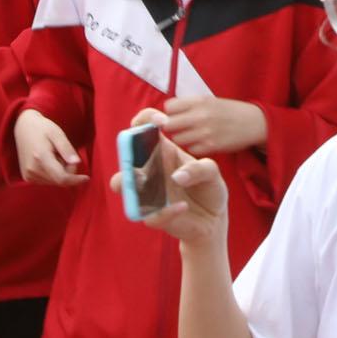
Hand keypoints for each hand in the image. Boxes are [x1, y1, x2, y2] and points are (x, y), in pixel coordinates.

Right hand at [14, 109, 84, 185]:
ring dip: (59, 172)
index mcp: (41, 158)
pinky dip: (52, 173)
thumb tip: (77, 162)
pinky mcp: (27, 177)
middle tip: (62, 153)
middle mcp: (33, 169)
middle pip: (60, 180)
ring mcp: (29, 175)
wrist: (23, 127)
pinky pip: (47, 181)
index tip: (87, 178)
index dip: (76, 180)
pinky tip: (47, 160)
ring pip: (54, 182)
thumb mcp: (57, 133)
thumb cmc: (42, 128)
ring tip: (53, 155)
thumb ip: (67, 149)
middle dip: (67, 170)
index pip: (62, 178)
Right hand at [125, 109, 232, 249]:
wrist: (214, 218)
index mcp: (163, 152)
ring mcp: (148, 194)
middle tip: (140, 151)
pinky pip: (149, 215)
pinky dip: (165, 212)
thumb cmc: (208, 188)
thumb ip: (200, 169)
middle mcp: (151, 170)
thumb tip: (177, 177)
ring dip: (127, 183)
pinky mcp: (155, 216)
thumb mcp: (212, 172)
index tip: (161, 121)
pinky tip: (183, 207)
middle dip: (125, 152)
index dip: (146, 119)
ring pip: (122, 185)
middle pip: (125, 156)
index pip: (144, 129)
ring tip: (141, 180)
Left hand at [158, 92, 268, 157]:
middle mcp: (201, 115)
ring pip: (178, 139)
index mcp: (200, 101)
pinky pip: (191, 149)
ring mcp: (205, 132)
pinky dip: (193, 147)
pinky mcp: (211, 146)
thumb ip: (188, 106)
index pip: (169, 107)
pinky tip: (201, 142)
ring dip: (182, 138)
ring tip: (192, 135)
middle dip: (172, 127)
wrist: (254, 122)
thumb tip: (163, 114)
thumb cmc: (229, 111)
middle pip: (169, 124)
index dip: (170, 113)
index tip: (176, 115)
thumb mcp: (209, 100)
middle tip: (180, 128)